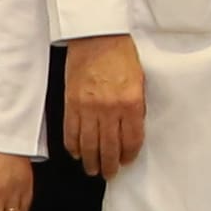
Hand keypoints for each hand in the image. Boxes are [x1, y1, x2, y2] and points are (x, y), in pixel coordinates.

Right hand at [59, 35, 148, 177]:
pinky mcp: (72, 104)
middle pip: (110, 147)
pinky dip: (73, 146)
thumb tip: (132, 128)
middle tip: (109, 174)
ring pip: (89, 145)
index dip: (128, 155)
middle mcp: (110, 110)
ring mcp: (89, 108)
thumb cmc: (121, 54)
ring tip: (92, 170)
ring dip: (91, 161)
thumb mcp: (139, 81)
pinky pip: (71, 132)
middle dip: (109, 165)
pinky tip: (77, 153)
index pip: (131, 140)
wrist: (97, 37)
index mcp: (131, 104)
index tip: (126, 162)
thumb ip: (137, 106)